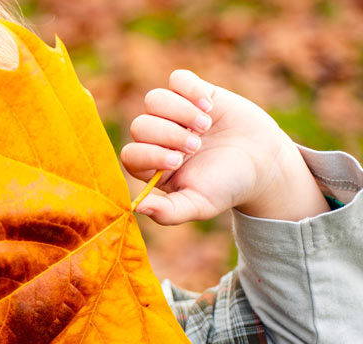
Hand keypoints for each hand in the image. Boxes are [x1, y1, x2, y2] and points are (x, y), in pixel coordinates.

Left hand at [120, 69, 328, 223]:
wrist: (264, 163)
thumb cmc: (228, 187)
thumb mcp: (199, 205)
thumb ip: (168, 212)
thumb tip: (137, 207)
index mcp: (153, 166)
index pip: (131, 155)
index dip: (149, 154)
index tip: (178, 160)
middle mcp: (158, 138)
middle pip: (140, 125)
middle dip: (168, 134)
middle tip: (196, 145)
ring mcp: (174, 114)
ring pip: (154, 99)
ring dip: (179, 111)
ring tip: (205, 125)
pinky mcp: (194, 93)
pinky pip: (177, 79)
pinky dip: (191, 89)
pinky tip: (210, 106)